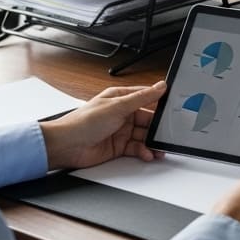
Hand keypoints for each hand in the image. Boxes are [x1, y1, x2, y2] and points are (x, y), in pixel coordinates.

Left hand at [39, 80, 165, 170]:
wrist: (66, 146)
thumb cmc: (83, 122)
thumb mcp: (117, 106)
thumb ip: (142, 97)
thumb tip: (160, 86)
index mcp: (120, 98)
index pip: (146, 97)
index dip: (160, 102)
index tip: (174, 108)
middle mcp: (121, 114)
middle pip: (147, 119)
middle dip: (158, 127)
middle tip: (169, 133)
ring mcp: (120, 130)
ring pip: (144, 135)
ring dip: (152, 142)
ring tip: (160, 148)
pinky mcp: (118, 146)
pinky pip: (137, 148)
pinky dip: (144, 151)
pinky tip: (148, 154)